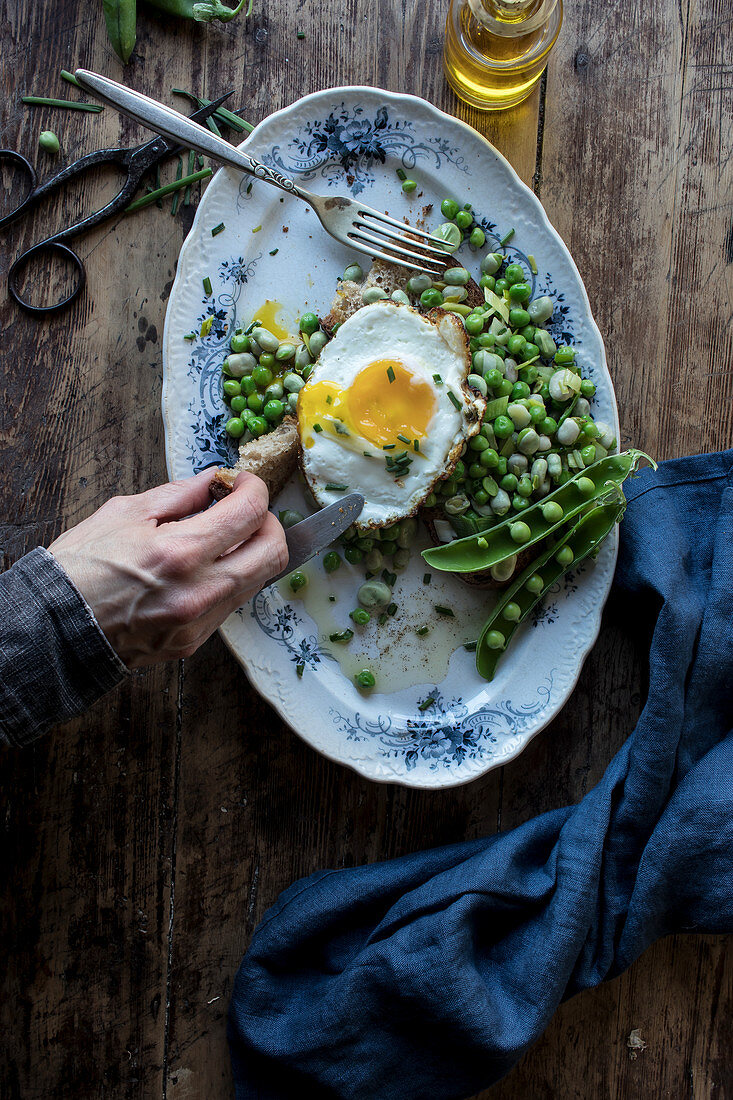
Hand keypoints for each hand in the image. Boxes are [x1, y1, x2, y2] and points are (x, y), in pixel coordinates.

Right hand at [49, 471, 287, 667]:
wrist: (55, 629)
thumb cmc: (81, 568)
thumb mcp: (124, 513)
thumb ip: (180, 494)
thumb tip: (215, 480)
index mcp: (181, 552)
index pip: (251, 513)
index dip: (255, 488)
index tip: (242, 483)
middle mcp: (200, 591)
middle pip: (275, 553)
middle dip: (268, 522)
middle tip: (244, 510)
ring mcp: (200, 621)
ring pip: (258, 581)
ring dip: (250, 551)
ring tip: (219, 538)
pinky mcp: (195, 641)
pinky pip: (231, 603)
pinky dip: (228, 578)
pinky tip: (201, 568)